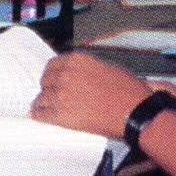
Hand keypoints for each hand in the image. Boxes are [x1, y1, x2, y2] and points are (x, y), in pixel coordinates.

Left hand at [29, 51, 152, 138]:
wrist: (137, 112)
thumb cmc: (129, 92)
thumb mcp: (107, 68)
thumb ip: (87, 69)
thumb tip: (79, 75)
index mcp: (77, 60)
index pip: (53, 65)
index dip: (52, 74)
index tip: (52, 80)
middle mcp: (65, 74)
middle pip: (46, 81)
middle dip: (48, 88)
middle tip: (50, 95)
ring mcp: (61, 94)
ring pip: (42, 97)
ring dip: (42, 102)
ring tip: (43, 107)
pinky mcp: (61, 113)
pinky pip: (41, 113)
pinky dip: (38, 114)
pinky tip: (38, 115)